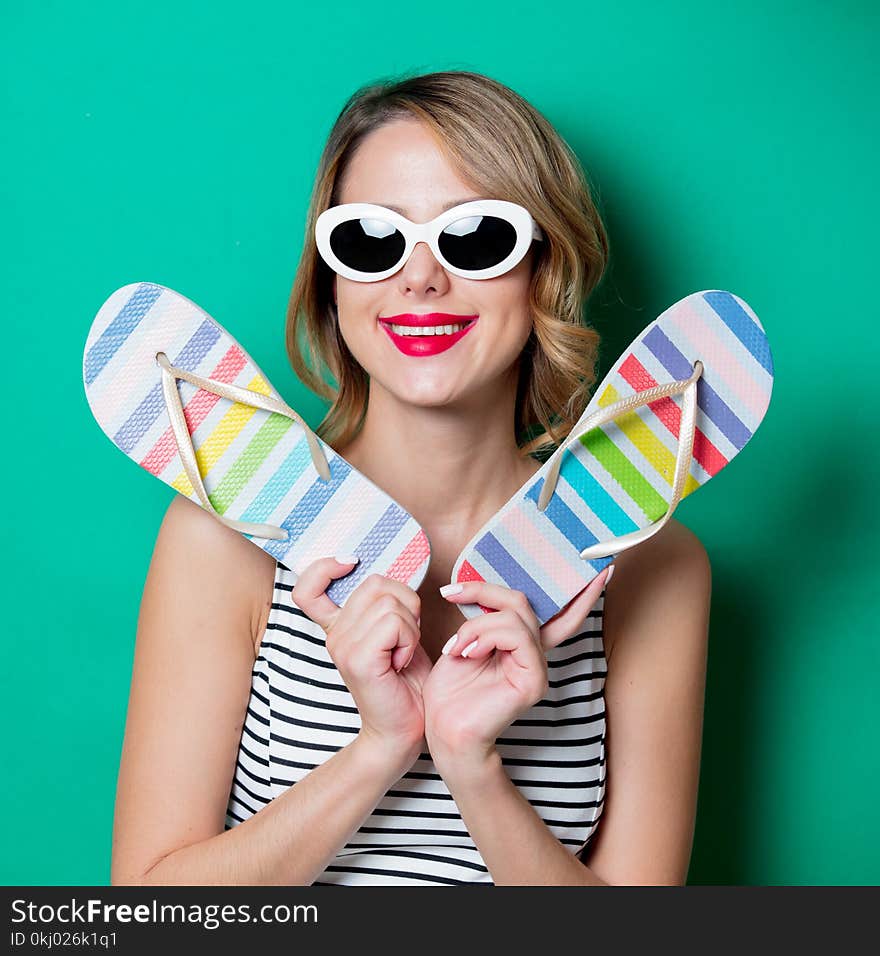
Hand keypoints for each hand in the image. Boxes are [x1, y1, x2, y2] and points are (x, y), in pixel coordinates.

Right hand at [291, 559, 431, 766]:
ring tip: (403, 652)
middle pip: (375, 582)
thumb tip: (391, 574)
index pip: (308, 588)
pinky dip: (409, 639)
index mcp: (338, 627)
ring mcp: (342, 646)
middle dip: (405, 603)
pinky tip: (401, 662)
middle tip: (405, 636)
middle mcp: (334, 635)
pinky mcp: (358, 659)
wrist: (403, 729)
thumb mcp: (394, 633)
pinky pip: (394, 623)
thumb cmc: (405, 682)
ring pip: (390, 602)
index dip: (326, 568)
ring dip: (411, 626)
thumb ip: (383, 604)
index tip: (351, 566)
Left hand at [421, 566, 613, 772]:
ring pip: (514, 617)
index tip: (601, 568)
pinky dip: (485, 636)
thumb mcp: (465, 641)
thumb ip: (485, 619)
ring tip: (457, 647)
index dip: (581, 594)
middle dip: (483, 591)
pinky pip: (516, 636)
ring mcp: (537, 667)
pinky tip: (468, 653)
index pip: (560, 615)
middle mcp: (535, 654)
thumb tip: (487, 592)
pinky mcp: (534, 680)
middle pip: (521, 601)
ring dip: (476, 625)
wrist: (444, 729)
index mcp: (522, 645)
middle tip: (451, 593)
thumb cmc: (450, 691)